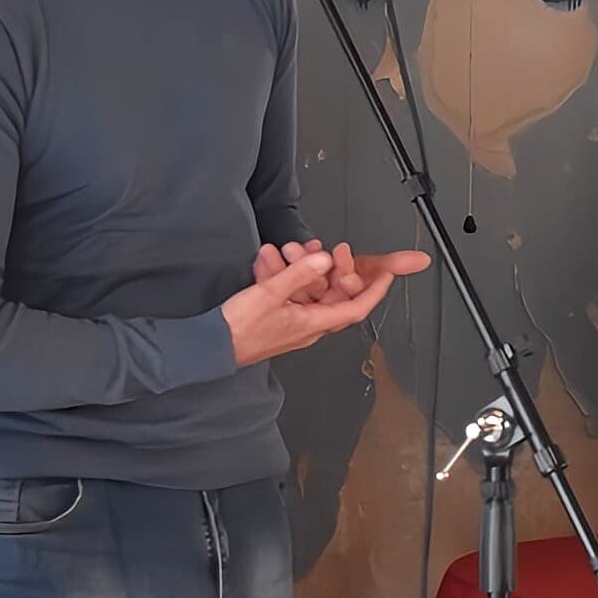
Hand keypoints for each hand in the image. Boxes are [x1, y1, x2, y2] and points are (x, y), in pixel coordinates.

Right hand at [223, 248, 391, 365]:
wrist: (210, 347)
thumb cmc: (238, 330)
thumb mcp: (269, 294)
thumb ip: (298, 275)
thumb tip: (323, 261)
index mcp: (313, 323)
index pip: (356, 308)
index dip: (374, 291)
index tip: (387, 275)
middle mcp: (308, 325)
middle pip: (334, 295)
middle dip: (334, 270)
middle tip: (335, 251)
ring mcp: (294, 322)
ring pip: (309, 290)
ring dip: (304, 269)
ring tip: (292, 250)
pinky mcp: (278, 317)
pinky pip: (290, 293)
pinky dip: (286, 275)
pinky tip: (270, 261)